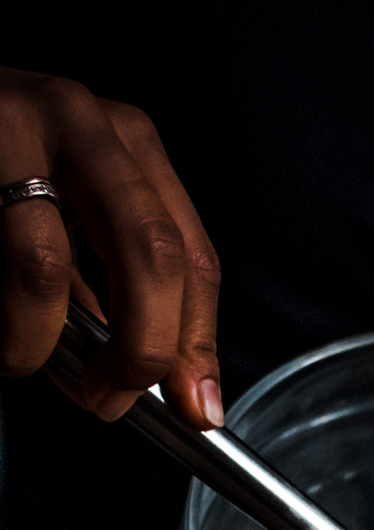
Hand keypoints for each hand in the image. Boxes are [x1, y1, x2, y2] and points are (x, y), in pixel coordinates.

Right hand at [0, 65, 221, 423]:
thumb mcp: (70, 213)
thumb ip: (115, 287)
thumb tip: (145, 380)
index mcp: (128, 145)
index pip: (191, 255)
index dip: (197, 342)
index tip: (195, 406)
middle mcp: (82, 123)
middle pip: (151, 252)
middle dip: (140, 347)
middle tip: (109, 396)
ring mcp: (14, 129)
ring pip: (47, 267)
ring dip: (35, 340)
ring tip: (18, 358)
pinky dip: (3, 322)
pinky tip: (0, 331)